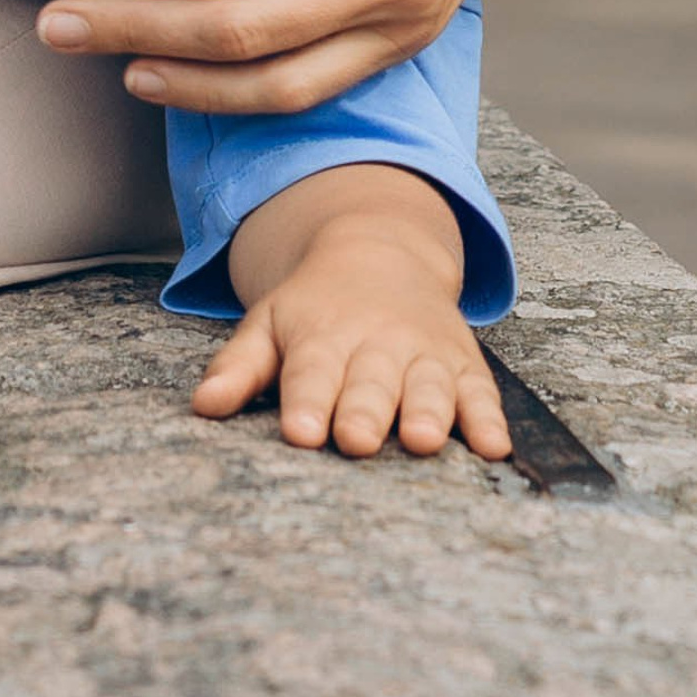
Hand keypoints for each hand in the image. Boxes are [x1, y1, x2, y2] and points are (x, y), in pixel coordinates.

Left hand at [191, 165, 510, 458]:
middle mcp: (376, 343)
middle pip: (370, 382)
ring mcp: (424, 352)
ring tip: (422, 438)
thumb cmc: (315, 306)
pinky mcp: (463, 364)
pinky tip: (494, 446)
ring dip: (428, 411)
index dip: (306, 402)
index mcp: (322, 335)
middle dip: (363, 410)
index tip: (300, 432)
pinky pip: (480, 391)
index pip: (311, 371)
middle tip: (356, 440)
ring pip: (428, 385)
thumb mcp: (270, 322)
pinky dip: (489, 418)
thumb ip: (239, 366)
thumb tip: (202, 405)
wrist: (381, 250)